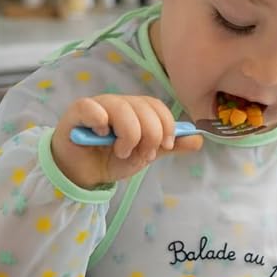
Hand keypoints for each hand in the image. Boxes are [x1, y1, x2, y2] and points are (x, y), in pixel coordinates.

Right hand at [52, 95, 203, 187]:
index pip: (157, 107)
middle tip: (141, 154)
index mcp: (136, 110)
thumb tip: (198, 139)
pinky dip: (100, 121)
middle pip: (143, 108)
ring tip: (120, 152)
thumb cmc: (112, 158)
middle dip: (149, 136)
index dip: (166, 126)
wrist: (85, 173)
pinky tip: (101, 135)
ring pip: (122, 109)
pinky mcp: (77, 112)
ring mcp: (98, 105)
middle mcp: (119, 103)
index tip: (165, 146)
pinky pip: (92, 108)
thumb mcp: (146, 154)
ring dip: (128, 137)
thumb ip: (169, 146)